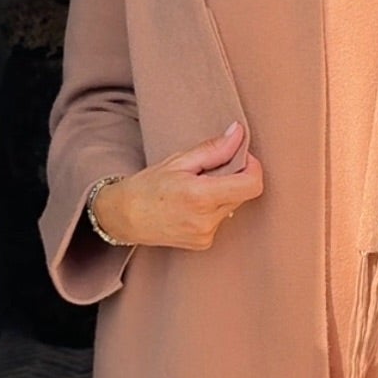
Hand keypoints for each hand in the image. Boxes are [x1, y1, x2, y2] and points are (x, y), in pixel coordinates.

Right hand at [93, 121, 262, 248]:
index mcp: (201, 196)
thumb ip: (214, 149)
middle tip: (210, 170)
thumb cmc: (147, 186)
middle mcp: (206, 220)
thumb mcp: (178, 161)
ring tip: (195, 190)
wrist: (124, 217)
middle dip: (235, 178)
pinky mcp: (204, 243)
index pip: (251, 184)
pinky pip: (221, 220)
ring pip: (232, 207)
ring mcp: (206, 235)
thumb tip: (239, 134)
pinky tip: (190, 207)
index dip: (253, 167)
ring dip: (223, 194)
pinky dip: (213, 209)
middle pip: (243, 194)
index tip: (242, 157)